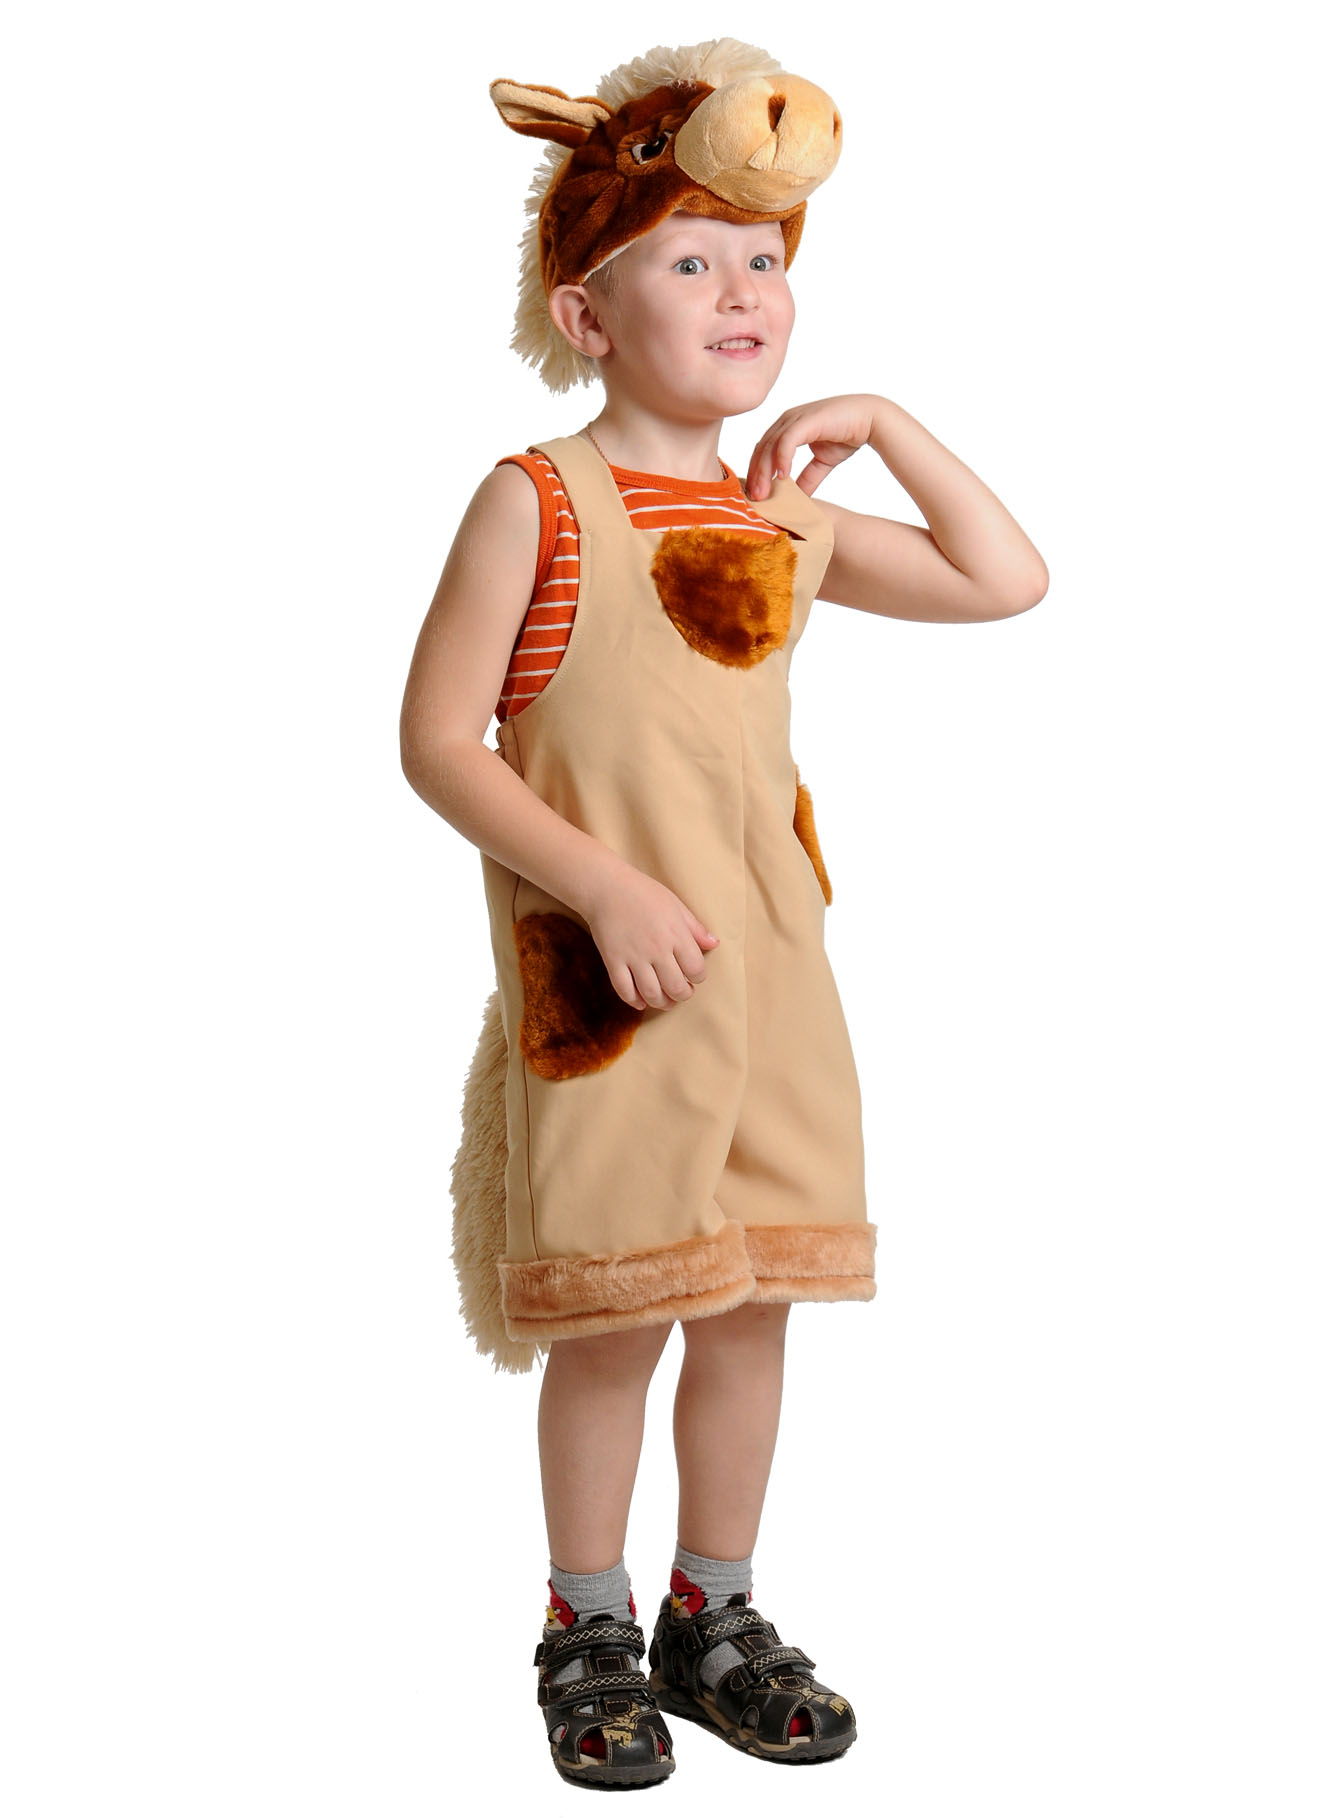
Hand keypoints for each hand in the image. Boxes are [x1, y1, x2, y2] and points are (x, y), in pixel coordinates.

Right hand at [584, 867, 719, 1011]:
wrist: (606, 887)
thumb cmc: (643, 892)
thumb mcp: (675, 905)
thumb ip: (695, 928)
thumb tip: (714, 944)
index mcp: (676, 934)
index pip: (695, 969)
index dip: (697, 977)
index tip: (693, 976)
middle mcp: (657, 949)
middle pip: (676, 987)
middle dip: (683, 995)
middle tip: (682, 992)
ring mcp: (634, 957)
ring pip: (652, 993)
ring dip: (662, 1003)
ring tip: (665, 1001)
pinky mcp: (613, 961)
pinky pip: (625, 990)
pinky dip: (634, 1001)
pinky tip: (641, 1001)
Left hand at [746, 394, 883, 498]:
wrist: (870, 419)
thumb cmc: (847, 434)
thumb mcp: (822, 462)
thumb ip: (808, 478)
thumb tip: (799, 498)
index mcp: (788, 427)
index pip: (764, 450)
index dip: (757, 472)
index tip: (755, 495)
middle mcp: (787, 420)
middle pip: (762, 448)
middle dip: (756, 475)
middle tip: (753, 499)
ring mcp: (795, 418)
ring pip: (771, 445)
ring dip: (764, 470)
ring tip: (763, 492)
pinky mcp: (807, 420)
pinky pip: (787, 441)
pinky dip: (782, 458)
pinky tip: (782, 476)